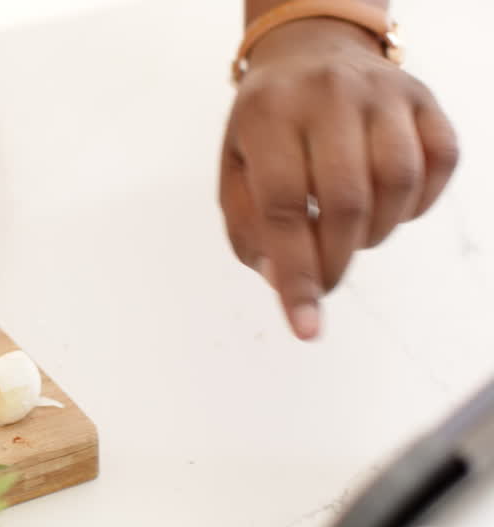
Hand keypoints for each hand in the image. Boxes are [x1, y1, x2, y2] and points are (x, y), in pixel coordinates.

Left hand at [219, 18, 458, 339]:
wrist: (311, 52)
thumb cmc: (267, 125)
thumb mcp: (236, 168)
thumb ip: (249, 229)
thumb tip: (283, 283)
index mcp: (268, 114)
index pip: (282, 206)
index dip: (295, 274)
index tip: (305, 326)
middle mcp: (328, 96)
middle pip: (344, 200)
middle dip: (334, 261)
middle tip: (323, 282)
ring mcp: (382, 92)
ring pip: (397, 183)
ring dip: (376, 233)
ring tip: (349, 235)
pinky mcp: (424, 98)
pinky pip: (439, 164)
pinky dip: (418, 205)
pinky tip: (388, 209)